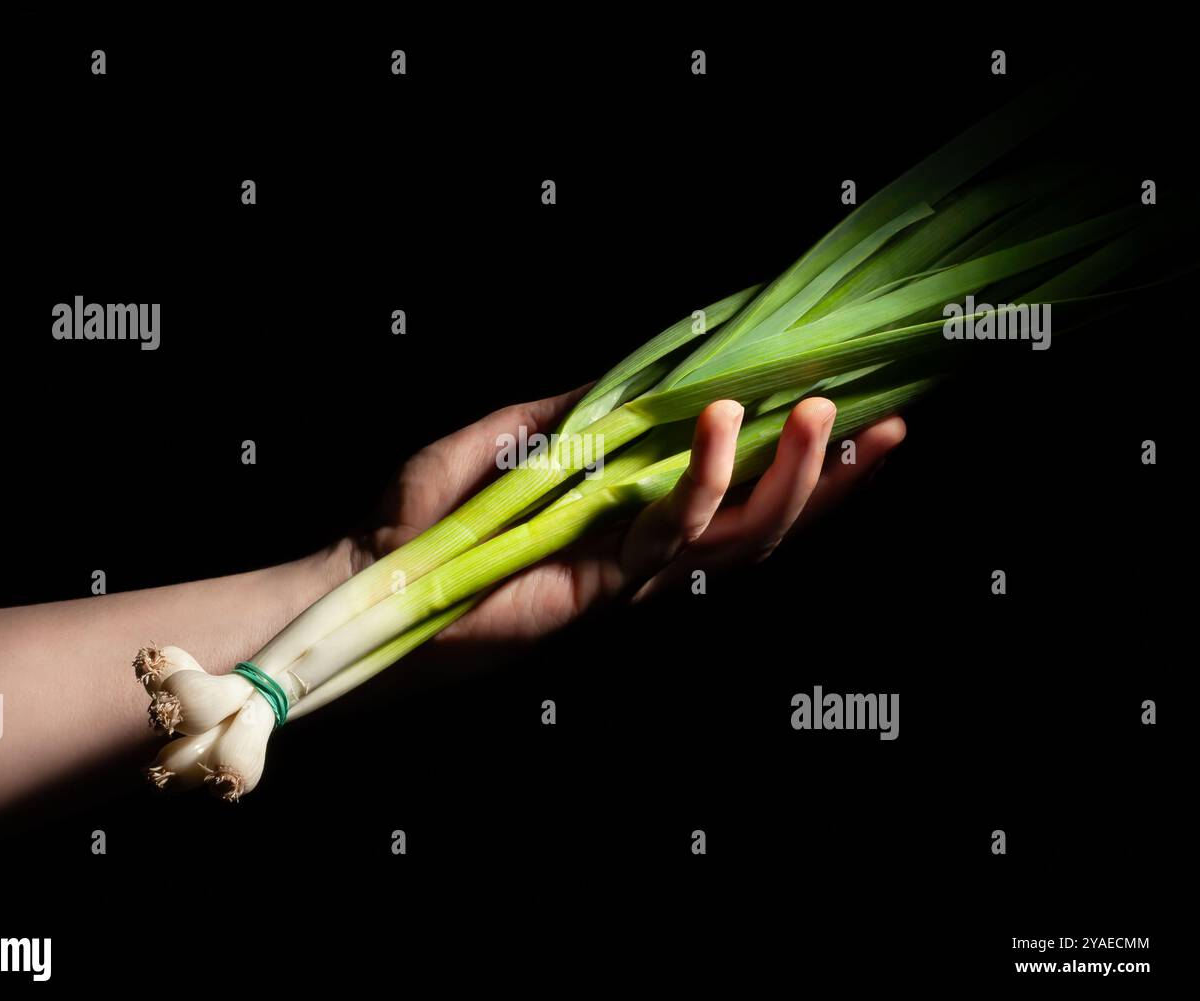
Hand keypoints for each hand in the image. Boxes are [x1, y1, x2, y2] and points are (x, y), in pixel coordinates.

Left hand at [340, 387, 905, 661]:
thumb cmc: (430, 506)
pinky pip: (666, 535)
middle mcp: (647, 554)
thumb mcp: (516, 431)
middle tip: (875, 416)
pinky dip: (698, 480)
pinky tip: (718, 425)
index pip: (741, 491)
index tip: (866, 410)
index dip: (808, 463)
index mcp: (637, 517)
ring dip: (786, 476)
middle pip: (763, 522)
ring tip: (820, 412)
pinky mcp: (599, 590)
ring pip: (736, 536)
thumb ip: (583, 409)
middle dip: (826, 475)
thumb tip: (642, 373)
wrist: (370, 570)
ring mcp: (629, 576)